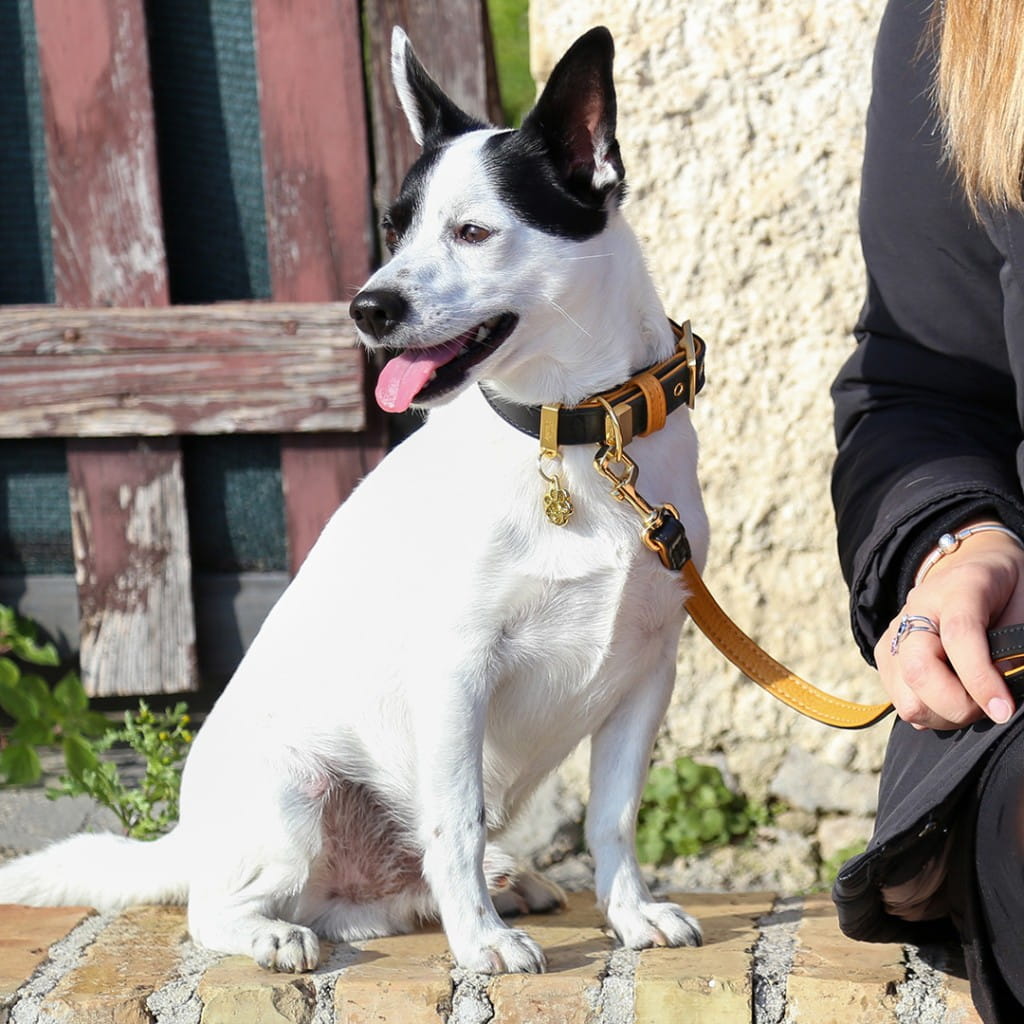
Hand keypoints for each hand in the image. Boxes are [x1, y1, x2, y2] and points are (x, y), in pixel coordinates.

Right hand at [876, 524, 1023, 729]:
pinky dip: (931, 712)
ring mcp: (894, 634)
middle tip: (988, 706)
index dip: (980, 679)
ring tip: (971, 701)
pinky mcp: (884, 656)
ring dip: (944, 714)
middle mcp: (916, 609)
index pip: (959, 635)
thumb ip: (1015, 643)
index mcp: (958, 588)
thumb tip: (1000, 687)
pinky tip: (951, 697)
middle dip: (956, 706)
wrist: (966, 571)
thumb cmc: (1004, 590)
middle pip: (918, 670)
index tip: (1003, 710)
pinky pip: (901, 702)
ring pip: (906, 697)